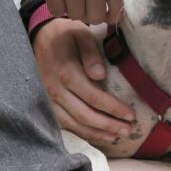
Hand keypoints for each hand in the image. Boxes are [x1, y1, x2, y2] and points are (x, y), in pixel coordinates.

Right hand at [33, 18, 135, 142]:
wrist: (39, 36)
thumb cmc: (65, 35)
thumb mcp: (81, 34)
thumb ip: (91, 54)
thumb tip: (100, 75)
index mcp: (66, 73)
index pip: (94, 97)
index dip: (114, 109)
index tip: (131, 115)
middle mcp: (55, 90)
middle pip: (85, 115)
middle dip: (109, 125)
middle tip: (128, 130)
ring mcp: (48, 100)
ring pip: (74, 124)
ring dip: (97, 133)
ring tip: (116, 136)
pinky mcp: (46, 105)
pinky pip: (64, 124)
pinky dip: (82, 132)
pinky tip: (96, 135)